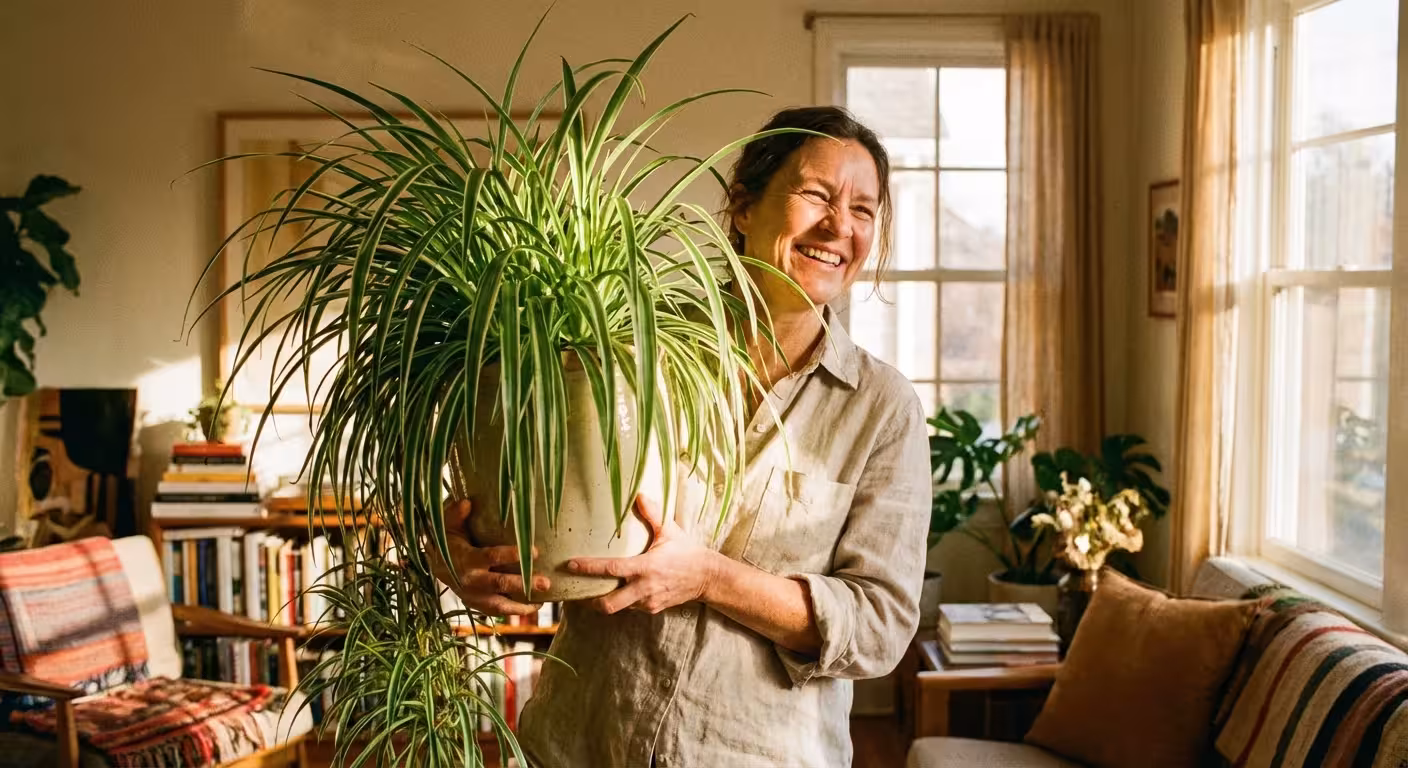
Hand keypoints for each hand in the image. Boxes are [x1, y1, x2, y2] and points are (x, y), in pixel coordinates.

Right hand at [427, 499, 549, 615]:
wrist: (435, 565)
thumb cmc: (448, 541)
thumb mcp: (448, 524)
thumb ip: (456, 513)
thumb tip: (467, 502)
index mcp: (465, 559)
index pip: (491, 557)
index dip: (512, 555)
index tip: (534, 551)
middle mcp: (470, 580)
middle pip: (499, 584)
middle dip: (523, 584)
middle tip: (545, 583)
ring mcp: (472, 595)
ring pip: (498, 605)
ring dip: (521, 606)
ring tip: (542, 603)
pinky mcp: (475, 604)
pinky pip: (495, 612)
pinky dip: (512, 613)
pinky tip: (531, 608)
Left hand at [567, 494, 720, 614]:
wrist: (707, 577)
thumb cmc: (687, 552)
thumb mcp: (670, 531)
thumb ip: (653, 513)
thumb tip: (639, 494)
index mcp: (645, 567)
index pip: (611, 570)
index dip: (589, 568)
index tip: (570, 565)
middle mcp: (644, 588)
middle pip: (608, 604)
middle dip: (589, 601)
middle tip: (574, 591)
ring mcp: (648, 602)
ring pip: (618, 608)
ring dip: (603, 601)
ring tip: (587, 593)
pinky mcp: (652, 609)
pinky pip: (630, 608)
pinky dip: (620, 601)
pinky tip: (614, 591)